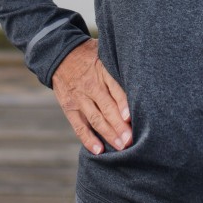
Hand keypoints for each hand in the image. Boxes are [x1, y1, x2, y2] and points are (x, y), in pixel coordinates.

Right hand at [51, 39, 131, 155]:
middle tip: (130, 139)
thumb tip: (143, 72)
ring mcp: (79, 98)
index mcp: (102, 70)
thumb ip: (119, 64)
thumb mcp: (104, 51)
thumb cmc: (90, 54)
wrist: (59, 54)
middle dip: (119, 125)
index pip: (114, 88)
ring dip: (108, 134)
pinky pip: (78, 125)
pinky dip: (88, 139)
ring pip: (95, 119)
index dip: (122, 103)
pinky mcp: (69, 107)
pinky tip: (98, 150)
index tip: (130, 117)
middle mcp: (90, 85)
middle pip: (107, 107)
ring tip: (121, 146)